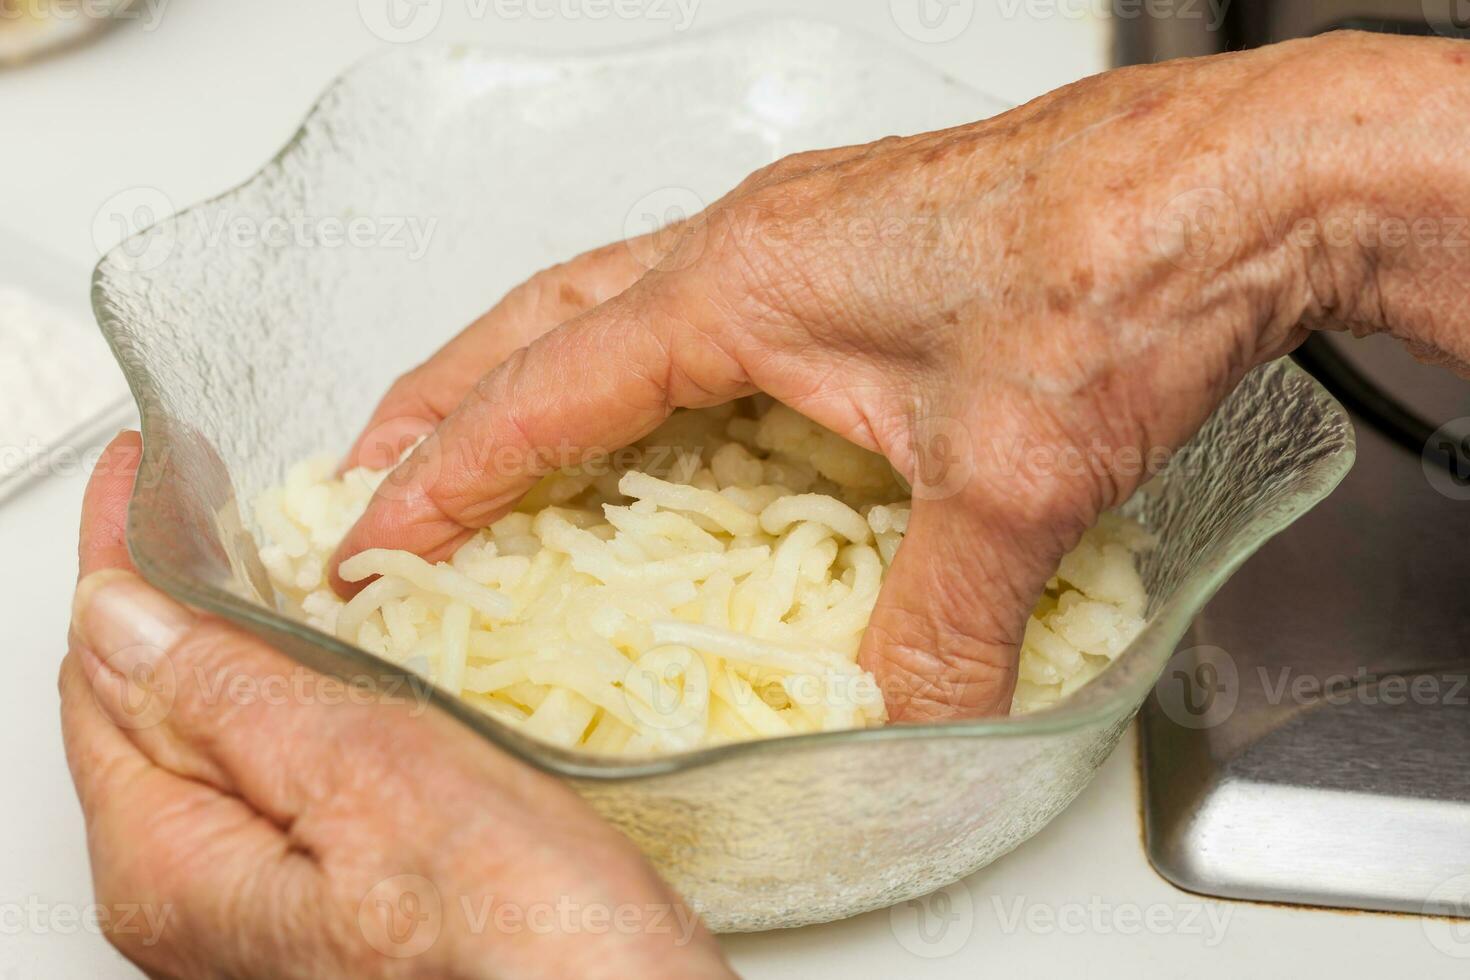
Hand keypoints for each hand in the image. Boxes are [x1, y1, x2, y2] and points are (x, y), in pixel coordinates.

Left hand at [61, 433, 735, 978]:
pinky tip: (327, 657)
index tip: (140, 472)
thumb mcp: (372, 778)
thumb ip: (234, 695)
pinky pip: (269, 776)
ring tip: (258, 554)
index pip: (102, 677)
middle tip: (200, 497)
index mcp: (178, 867)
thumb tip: (124, 612)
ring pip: (209, 740)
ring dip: (229, 639)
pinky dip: (284, 695)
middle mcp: (197, 901)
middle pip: (140, 713)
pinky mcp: (328, 901)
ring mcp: (260, 908)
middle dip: (165, 596)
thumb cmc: (522, 934)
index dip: (118, 559)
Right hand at [330, 31, 1469, 720]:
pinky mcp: (864, 249)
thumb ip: (935, 621)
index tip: (376, 536)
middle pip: (547, 317)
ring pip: (620, 299)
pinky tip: (668, 411)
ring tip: (484, 431)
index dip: (448, 473)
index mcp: (742, 281)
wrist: (1244, 179)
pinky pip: (706, 306)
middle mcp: (757, 240)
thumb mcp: (1008, 483)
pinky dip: (644, 364)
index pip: (546, 390)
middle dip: (446, 395)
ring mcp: (809, 233)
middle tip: (375, 464)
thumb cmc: (1122, 266)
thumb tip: (901, 721)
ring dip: (537, 368)